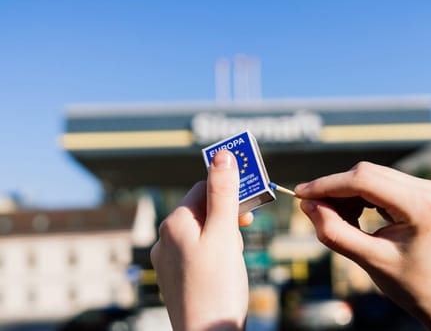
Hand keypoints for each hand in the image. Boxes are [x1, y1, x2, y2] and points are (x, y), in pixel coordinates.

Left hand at [150, 150, 248, 330]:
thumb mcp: (224, 234)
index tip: (251, 196)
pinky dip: (215, 251)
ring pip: (201, 231)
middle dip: (227, 213)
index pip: (202, 187)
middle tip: (247, 225)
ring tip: (235, 252)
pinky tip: (225, 267)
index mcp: (174, 223)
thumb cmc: (218, 287)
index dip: (229, 187)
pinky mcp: (176, 276)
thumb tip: (222, 155)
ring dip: (223, 233)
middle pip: (202, 209)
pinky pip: (197, 251)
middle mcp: (165, 238)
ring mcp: (168, 259)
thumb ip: (223, 193)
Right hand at [295, 161, 430, 330]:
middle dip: (334, 190)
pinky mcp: (419, 190)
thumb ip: (334, 232)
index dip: (327, 185)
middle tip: (312, 209)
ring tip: (338, 220)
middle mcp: (426, 189)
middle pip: (365, 174)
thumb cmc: (408, 282)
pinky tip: (353, 216)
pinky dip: (358, 196)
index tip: (300, 194)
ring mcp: (425, 187)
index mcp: (420, 205)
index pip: (363, 181)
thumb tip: (307, 205)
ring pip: (369, 176)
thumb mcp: (367, 260)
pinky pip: (378, 183)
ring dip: (345, 194)